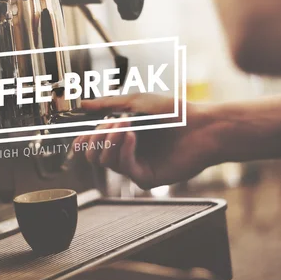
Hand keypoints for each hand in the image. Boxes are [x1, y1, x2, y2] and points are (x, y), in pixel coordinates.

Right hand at [73, 94, 223, 188]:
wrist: (202, 126)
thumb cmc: (175, 113)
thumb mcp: (136, 101)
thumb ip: (107, 104)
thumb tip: (83, 103)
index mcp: (123, 136)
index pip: (93, 144)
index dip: (82, 140)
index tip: (78, 133)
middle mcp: (128, 153)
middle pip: (94, 156)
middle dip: (96, 138)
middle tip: (107, 123)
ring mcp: (137, 167)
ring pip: (107, 161)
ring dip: (111, 139)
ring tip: (125, 122)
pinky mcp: (147, 178)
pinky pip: (125, 167)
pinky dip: (124, 150)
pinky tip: (132, 135)